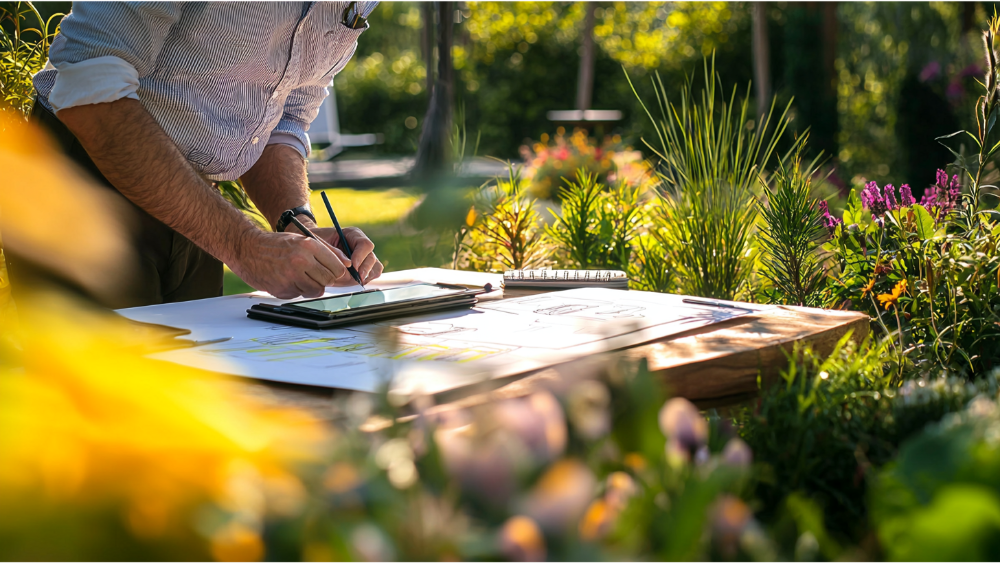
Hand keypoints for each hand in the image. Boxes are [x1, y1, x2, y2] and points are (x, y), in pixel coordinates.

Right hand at [230, 229, 351, 298]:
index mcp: (309, 246)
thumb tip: (348, 262)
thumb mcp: (303, 240)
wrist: (247, 249)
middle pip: (329, 280)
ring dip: (311, 286)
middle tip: (313, 273)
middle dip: (324, 279)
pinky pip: (300, 294)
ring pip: (316, 290)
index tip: (331, 271)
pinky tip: (286, 279)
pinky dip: (296, 289)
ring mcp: (291, 276)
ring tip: (299, 275)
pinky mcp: (282, 289)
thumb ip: (327, 251)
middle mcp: (301, 261)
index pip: (337, 267)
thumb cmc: (276, 244)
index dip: (336, 271)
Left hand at [311, 226, 383, 284]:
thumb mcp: (320, 243)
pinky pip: (371, 276)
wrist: (310, 247)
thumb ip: (334, 253)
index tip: (352, 266)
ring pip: (375, 268)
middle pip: (372, 258)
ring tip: (350, 281)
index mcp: (353, 234)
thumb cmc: (314, 242)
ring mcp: (364, 258)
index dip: (360, 256)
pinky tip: (350, 282)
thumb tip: (347, 266)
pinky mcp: (362, 269)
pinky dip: (364, 281)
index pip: (365, 245)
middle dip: (364, 270)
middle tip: (355, 278)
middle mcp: (361, 246)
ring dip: (365, 276)